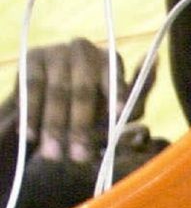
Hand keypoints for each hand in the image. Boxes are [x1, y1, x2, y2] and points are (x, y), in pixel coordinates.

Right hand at [3, 38, 154, 167]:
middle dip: (81, 127)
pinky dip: (31, 115)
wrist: (42, 109)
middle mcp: (85, 49)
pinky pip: (33, 89)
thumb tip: (143, 129)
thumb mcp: (110, 115)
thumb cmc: (86, 114)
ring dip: (54, 127)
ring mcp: (58, 51)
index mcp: (110, 60)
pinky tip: (29, 136)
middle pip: (84, 90)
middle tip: (79, 158)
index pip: (115, 77)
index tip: (117, 114)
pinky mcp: (33, 57)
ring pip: (58, 92)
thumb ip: (131, 110)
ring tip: (52, 156)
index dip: (117, 95)